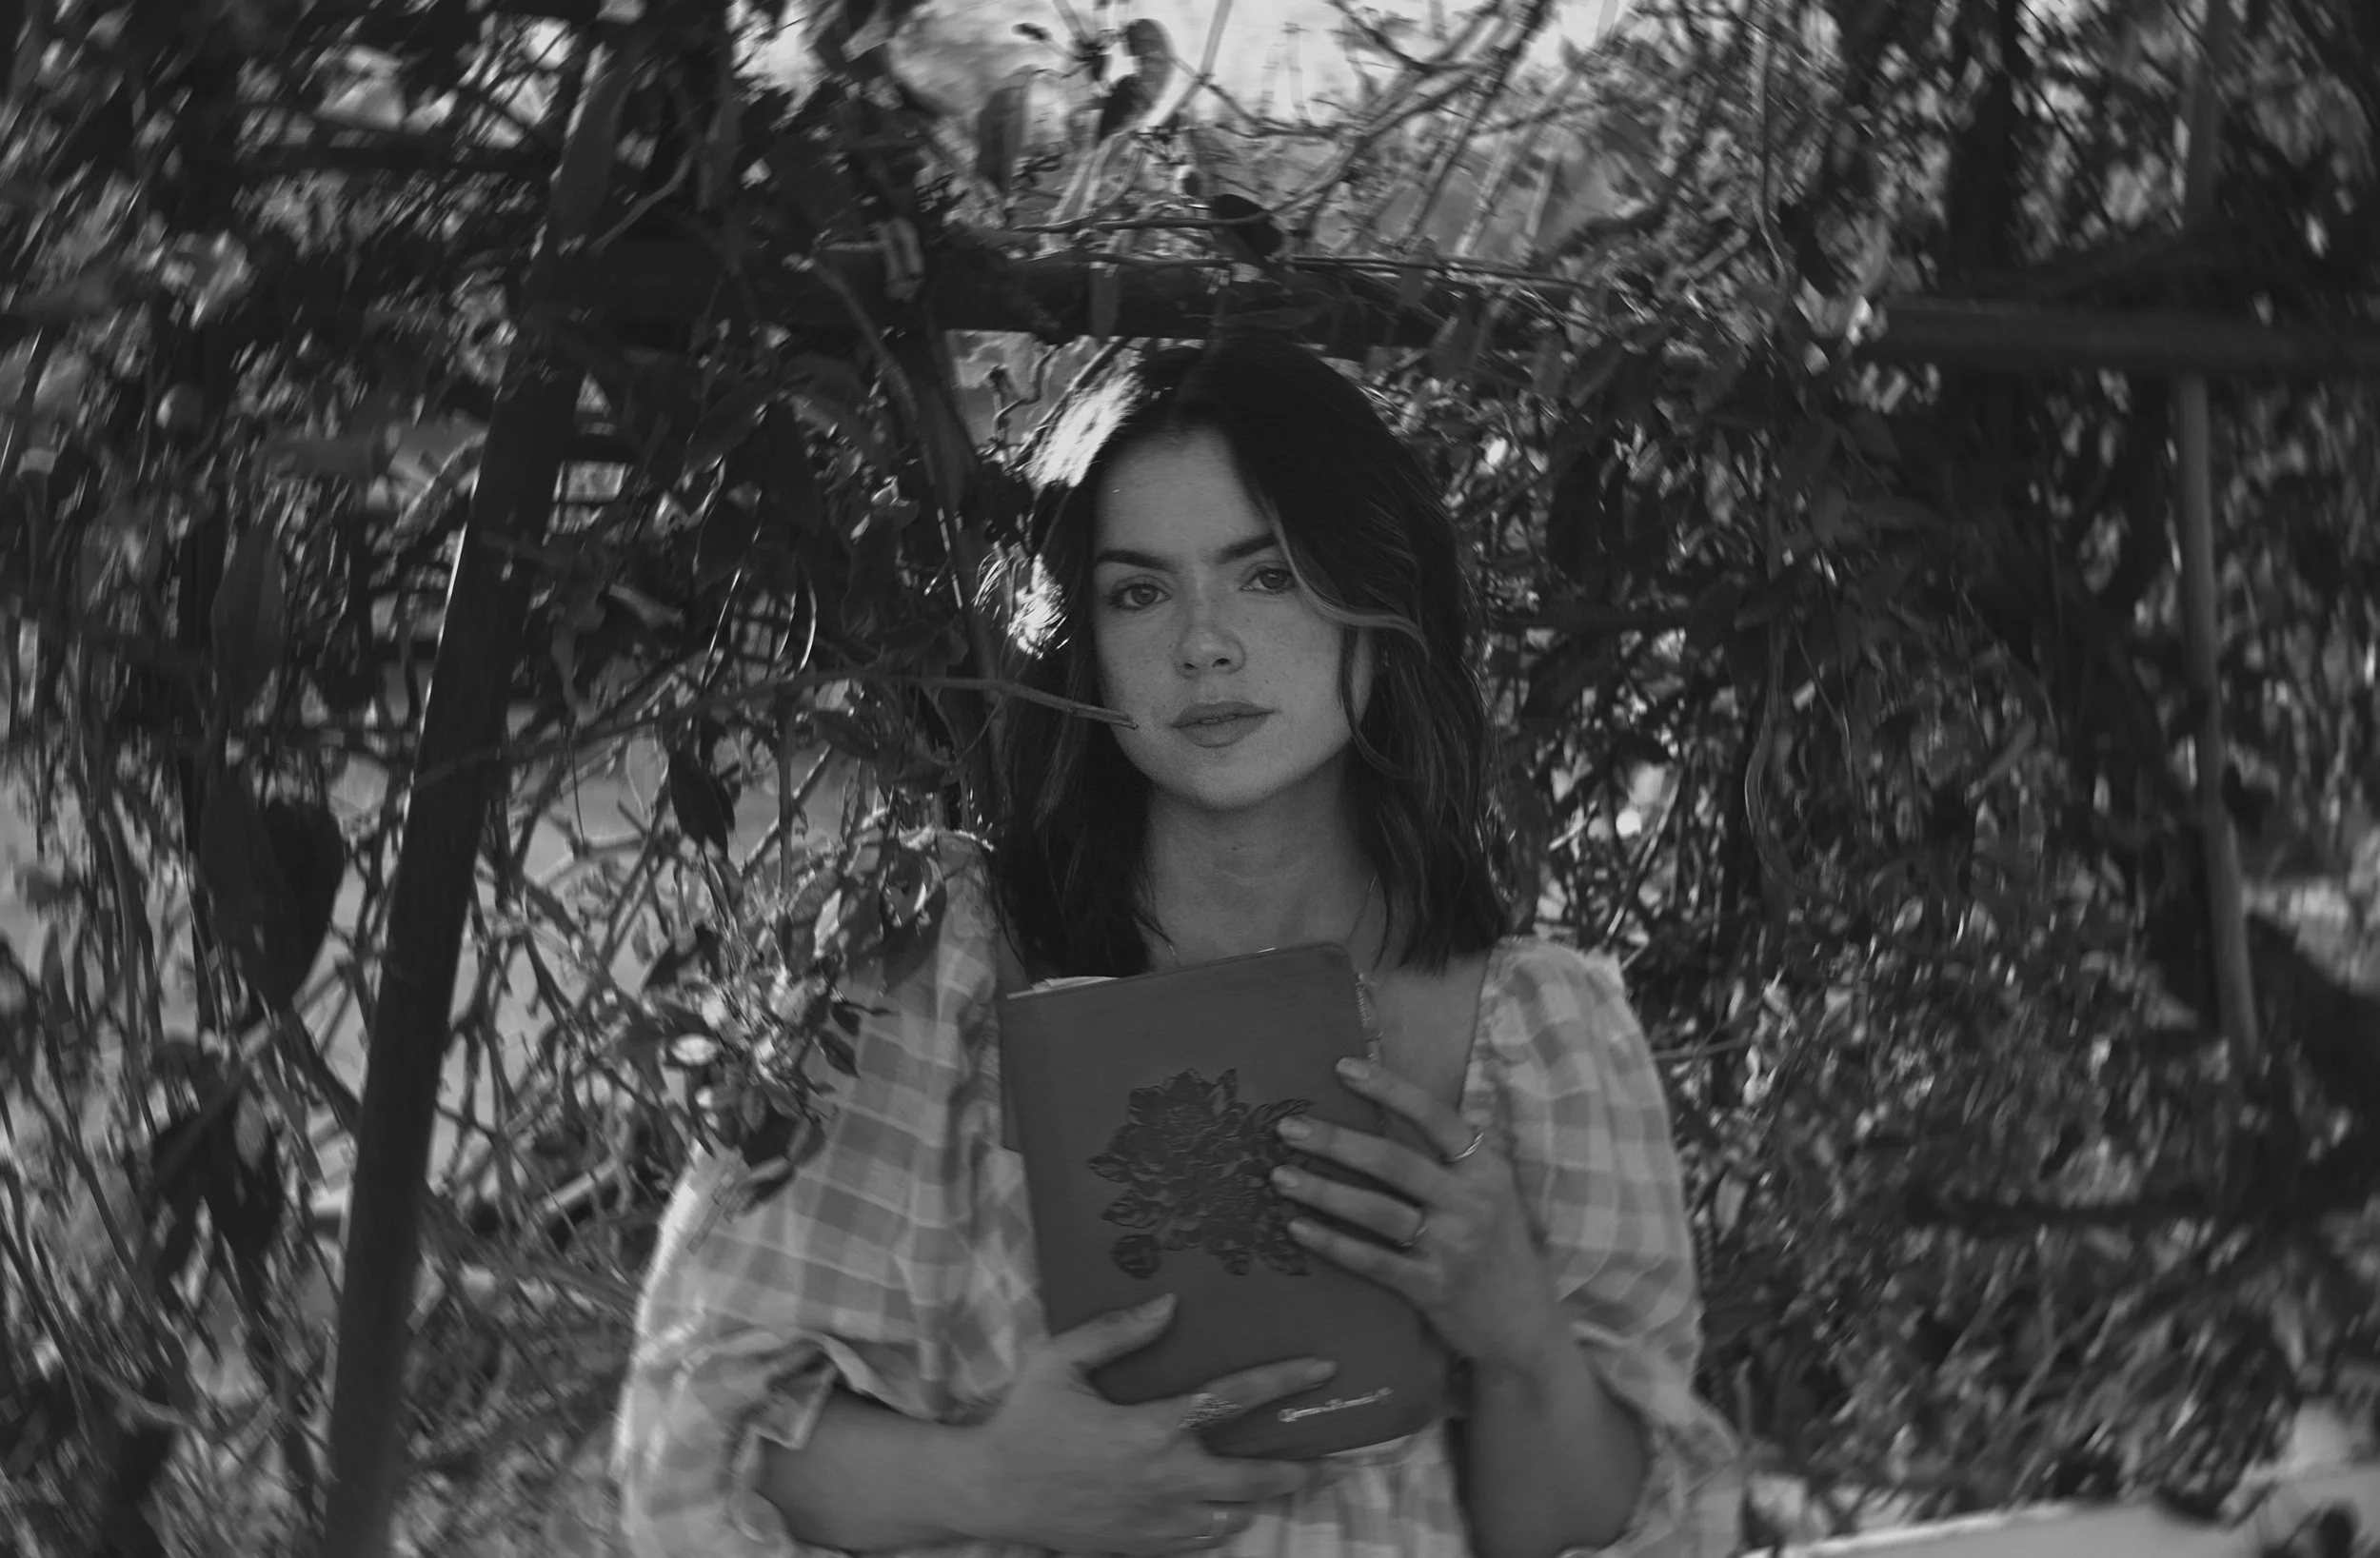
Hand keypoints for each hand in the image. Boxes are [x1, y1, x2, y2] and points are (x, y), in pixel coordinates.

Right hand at [964, 1293, 1330, 1552]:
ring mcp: (1156, 1520)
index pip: (1233, 1399)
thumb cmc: (1024, 1419)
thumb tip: (1168, 1303)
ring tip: (1284, 1482)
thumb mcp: (1060, 1361)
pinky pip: (1200, 1542)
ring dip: (1258, 1500)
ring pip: (1232, 1517)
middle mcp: (1165, 1479)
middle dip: (1297, 1469)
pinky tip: (1226, 1509)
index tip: (1322, 1370)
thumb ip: (1116, 1331)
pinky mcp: (1141, 1545)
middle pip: (1254, 1478)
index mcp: (1151, 1428)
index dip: (1283, 1382)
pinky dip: (1220, 1526)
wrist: (991, 1490)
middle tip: (1328, 1458)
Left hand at [1268, 1059, 1562, 1371]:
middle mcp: (1472, 1203)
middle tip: (1288, 1127)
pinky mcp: (1432, 1288)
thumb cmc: (1497, 1248)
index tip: (1342, 1068)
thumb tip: (1390, 1110)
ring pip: (1377, 1211)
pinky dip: (1332, 1243)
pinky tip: (1298, 1228)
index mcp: (1486, 1169)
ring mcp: (1453, 1247)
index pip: (1435, 1117)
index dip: (1389, 1089)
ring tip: (1280, 1176)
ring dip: (1323, 1192)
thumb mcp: (1491, 1194)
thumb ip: (1452, 1160)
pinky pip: (1372, 1260)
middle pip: (1393, 1162)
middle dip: (1336, 1142)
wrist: (1524, 1326)